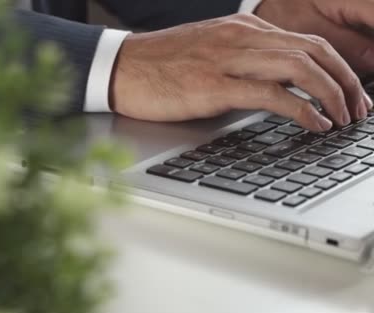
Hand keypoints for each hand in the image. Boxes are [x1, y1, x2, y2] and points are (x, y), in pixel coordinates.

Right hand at [110, 14, 371, 131]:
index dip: (338, 68)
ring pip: (301, 67)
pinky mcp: (214, 85)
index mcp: (243, 29)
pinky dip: (302, 110)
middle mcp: (242, 37)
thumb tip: (274, 85)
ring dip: (332, 95)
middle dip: (346, 82)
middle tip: (359, 109)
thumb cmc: (160, 65)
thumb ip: (243, 61)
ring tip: (343, 118)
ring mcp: (228, 59)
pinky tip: (315, 124)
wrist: (122, 67)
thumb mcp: (209, 53)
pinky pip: (272, 94)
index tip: (350, 94)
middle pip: (314, 51)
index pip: (306, 42)